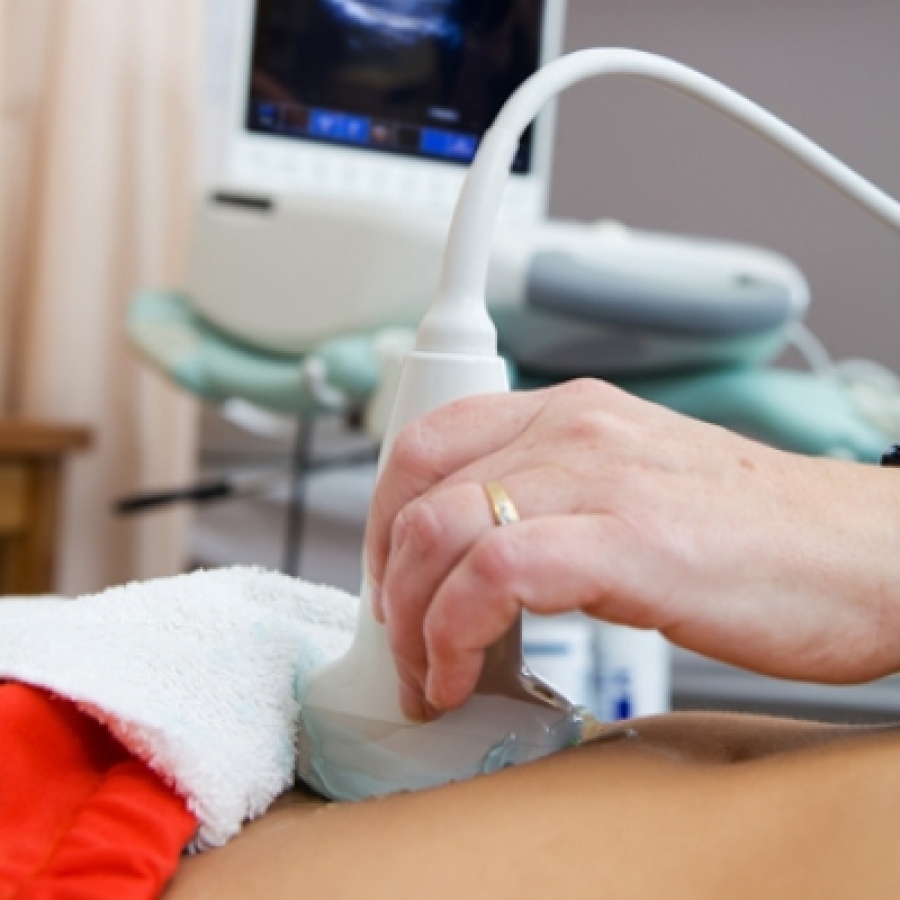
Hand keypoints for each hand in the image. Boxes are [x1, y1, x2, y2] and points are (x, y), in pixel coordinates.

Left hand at [366, 379, 899, 719]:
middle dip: (386, 578)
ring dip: (408, 618)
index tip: (391, 578)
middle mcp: (576, 429)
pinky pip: (493, 577)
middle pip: (416, 488)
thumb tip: (474, 567)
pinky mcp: (629, 541)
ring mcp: (601, 478)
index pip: (428, 440)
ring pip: (438, 531)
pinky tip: (459, 672)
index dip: (384, 516)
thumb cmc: (755, 537)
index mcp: (571, 413)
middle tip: (400, 640)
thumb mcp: (630, 491)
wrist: (867, 555)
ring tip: (428, 672)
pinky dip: (452, 633)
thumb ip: (552, 508)